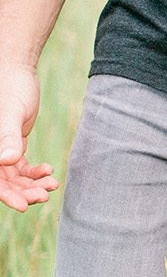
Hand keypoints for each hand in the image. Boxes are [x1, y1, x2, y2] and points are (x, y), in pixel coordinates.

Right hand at [0, 65, 57, 211]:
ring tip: (52, 185)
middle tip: (45, 194)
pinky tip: (49, 172)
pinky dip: (35, 173)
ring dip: (32, 184)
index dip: (6, 195)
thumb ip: (7, 137)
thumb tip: (7, 162)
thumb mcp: (11, 112)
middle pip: (4, 182)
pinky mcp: (13, 144)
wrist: (18, 71)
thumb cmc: (11, 88)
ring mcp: (1, 149)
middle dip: (24, 192)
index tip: (25, 205)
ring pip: (15, 178)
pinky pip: (22, 167)